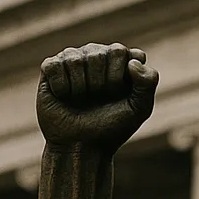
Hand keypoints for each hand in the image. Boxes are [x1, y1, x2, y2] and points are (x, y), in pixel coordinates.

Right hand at [37, 43, 158, 153]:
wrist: (81, 147)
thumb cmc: (111, 129)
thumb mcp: (138, 110)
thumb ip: (148, 83)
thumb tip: (133, 59)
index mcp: (118, 64)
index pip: (121, 51)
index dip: (119, 76)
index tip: (116, 96)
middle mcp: (96, 56)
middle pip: (99, 53)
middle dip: (101, 83)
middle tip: (98, 100)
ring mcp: (72, 60)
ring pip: (76, 59)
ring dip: (81, 88)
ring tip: (81, 101)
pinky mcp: (51, 68)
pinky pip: (56, 66)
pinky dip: (62, 88)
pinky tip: (64, 97)